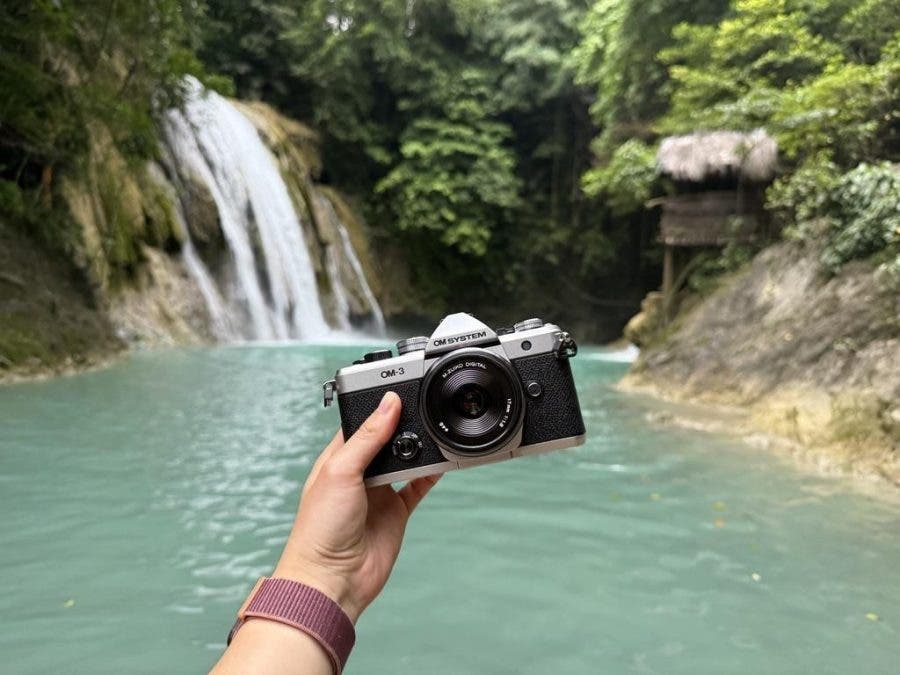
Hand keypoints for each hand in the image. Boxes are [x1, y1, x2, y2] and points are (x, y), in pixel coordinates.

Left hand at [273, 392, 440, 621]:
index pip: (362, 423)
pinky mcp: (396, 513)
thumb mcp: (341, 471)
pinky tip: (442, 462)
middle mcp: (359, 474)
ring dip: (419, 448)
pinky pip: (418, 487)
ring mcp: (379, 493)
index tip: (401, 390)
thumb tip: (389, 403)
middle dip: (403, 426)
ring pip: (405, 462)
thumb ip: (368, 437)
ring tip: (435, 430)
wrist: (332, 580)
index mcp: (338, 459)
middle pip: (387, 440)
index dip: (380, 408)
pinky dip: (431, 475)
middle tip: (424, 408)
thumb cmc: (320, 528)